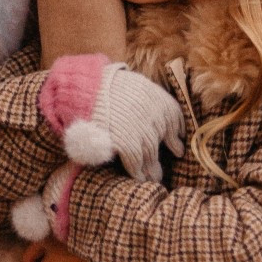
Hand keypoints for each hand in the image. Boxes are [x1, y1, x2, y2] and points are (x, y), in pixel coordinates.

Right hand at [42, 56, 184, 182]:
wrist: (83, 88)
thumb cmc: (102, 84)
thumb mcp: (129, 83)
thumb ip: (142, 96)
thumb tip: (147, 105)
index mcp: (156, 98)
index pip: (174, 118)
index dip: (176, 134)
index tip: (177, 146)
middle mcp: (154, 115)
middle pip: (159, 141)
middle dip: (159, 158)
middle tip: (159, 171)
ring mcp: (140, 131)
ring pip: (150, 155)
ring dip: (151, 169)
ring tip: (152, 178)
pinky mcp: (125, 143)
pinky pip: (135, 162)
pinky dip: (137, 172)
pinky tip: (139, 178)